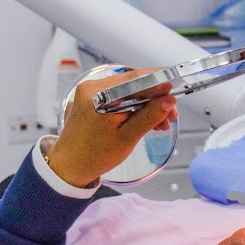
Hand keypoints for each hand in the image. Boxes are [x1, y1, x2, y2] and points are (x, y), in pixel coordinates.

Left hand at [46, 69, 178, 187]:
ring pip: (128, 90)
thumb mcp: (128, 137)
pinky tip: (145, 118)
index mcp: (99, 95)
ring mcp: (90, 91)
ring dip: (146, 102)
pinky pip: (119, 95)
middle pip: (133, 83)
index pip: (136, 79)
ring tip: (160, 121)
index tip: (174, 85)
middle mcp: (92, 88)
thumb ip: (149, 116)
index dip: (159, 81)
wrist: (70, 165)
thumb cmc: (93, 155)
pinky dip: (133, 105)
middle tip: (170, 111)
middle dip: (155, 97)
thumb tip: (168, 101)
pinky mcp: (92, 97)